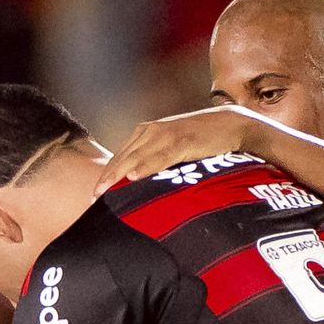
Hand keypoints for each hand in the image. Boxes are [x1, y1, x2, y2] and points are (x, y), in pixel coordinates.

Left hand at [94, 106, 256, 194]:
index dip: (106, 174)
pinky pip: (160, 156)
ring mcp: (166, 134)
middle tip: (92, 198)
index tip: (93, 194)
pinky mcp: (183, 140)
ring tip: (104, 192)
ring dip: (119, 174)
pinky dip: (146, 166)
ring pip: (136, 157)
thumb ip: (154, 160)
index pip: (120, 156)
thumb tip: (139, 184)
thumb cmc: (200, 140)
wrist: (231, 124)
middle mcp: (152, 131)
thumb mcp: (172, 148)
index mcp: (146, 133)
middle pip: (123, 157)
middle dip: (107, 178)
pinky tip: (133, 177)